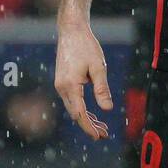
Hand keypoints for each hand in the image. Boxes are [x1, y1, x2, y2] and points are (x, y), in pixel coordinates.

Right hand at [54, 17, 112, 141]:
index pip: (80, 114)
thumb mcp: (98, 67)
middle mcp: (62, 88)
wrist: (71, 30)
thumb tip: (107, 109)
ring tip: (101, 126)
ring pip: (73, 108)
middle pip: (76, 114)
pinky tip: (92, 112)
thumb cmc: (86, 46)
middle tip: (104, 134)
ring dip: (86, 118)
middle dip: (89, 126)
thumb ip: (102, 89)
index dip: (89, 127)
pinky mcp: (62, 81)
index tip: (99, 136)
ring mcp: (60, 85)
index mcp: (70, 86)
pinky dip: (82, 108)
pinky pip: (72, 100)